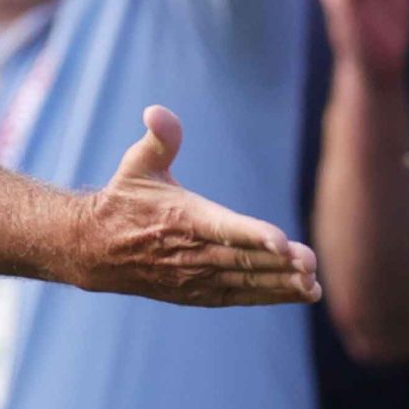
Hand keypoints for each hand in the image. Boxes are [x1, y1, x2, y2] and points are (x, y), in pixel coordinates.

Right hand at [70, 106, 320, 304]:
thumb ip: (160, 139)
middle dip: (280, 264)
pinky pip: (239, 296)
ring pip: (245, 281)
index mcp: (182, 219)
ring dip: (281, 284)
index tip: (283, 241)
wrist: (94, 249)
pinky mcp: (198, 293)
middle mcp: (191, 253)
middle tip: (312, 263)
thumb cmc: (124, 201)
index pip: (224, 228)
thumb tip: (156, 111)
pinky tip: (299, 293)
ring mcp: (194, 277)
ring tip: (313, 285)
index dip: (254, 234)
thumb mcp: (138, 164)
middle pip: (242, 259)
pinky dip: (269, 296)